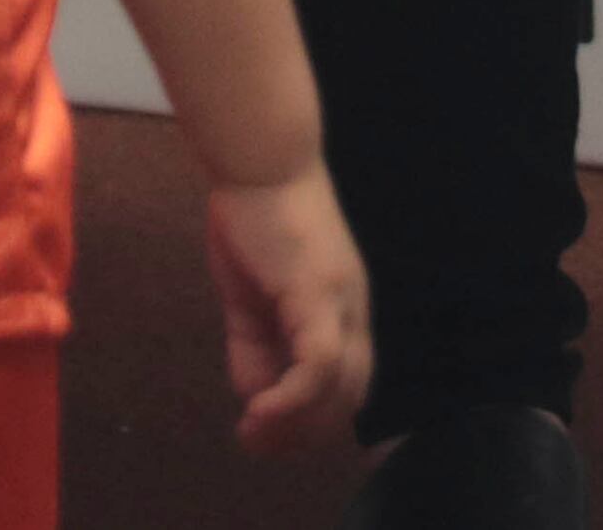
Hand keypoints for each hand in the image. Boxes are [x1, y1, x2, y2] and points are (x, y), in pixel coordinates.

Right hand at [204, 166, 372, 451]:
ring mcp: (341, 303)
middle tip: (257, 444)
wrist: (259, 158)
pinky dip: (291, 399)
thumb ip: (254, 344)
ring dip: (296, 424)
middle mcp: (353, 310)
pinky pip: (317, 366)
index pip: (346, 383)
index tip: (267, 434)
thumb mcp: (249, 294)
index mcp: (341, 308)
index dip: (311, 419)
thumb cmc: (252, 215)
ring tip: (254, 433)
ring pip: (339, 390)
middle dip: (304, 434)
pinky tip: (260, 409)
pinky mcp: (319, 295)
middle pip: (350, 398)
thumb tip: (253, 393)